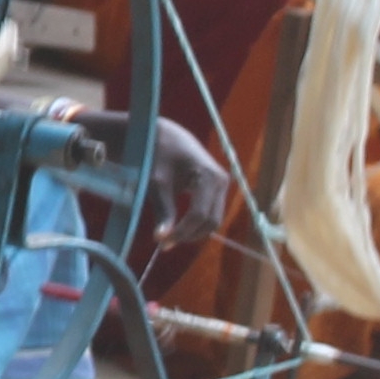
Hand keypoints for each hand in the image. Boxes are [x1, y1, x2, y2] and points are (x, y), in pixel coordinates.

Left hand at [137, 116, 231, 255]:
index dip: (181, 232)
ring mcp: (222, 184)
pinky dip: (196, 223)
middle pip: (211, 221)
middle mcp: (221, 181)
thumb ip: (163, 210)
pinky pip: (210, 212)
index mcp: (209, 176)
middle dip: (189, 234)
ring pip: (213, 219)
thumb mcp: (158, 182)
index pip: (199, 214)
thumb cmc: (158, 153)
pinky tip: (178, 227)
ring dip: (193, 231)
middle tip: (164, 243)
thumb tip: (161, 238)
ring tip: (169, 236)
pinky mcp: (217, 188)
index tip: (161, 242)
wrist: (164, 134)